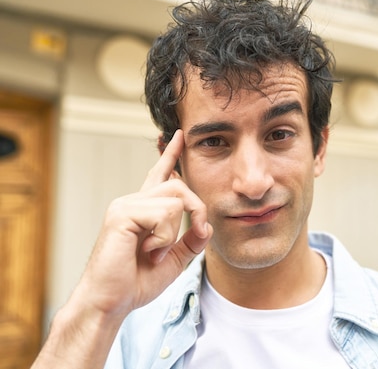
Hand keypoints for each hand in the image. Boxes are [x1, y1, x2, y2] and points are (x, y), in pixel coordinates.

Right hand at [77, 129, 210, 316]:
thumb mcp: (175, 259)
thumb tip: (206, 226)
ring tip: (155, 252)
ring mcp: (126, 205)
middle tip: (195, 235)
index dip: (170, 154)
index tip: (178, 135)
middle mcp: (133, 201)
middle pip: (179, 185)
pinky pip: (165, 213)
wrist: (111, 303)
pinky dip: (165, 238)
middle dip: (196, 210)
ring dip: (175, 232)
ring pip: (176, 199)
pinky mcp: (122, 214)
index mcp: (144, 209)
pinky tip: (149, 252)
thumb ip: (191, 240)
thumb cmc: (136, 282)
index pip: (159, 174)